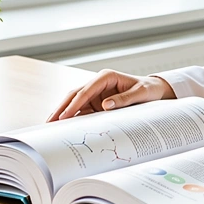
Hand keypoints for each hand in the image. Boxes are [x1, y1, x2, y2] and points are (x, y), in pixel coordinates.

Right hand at [47, 70, 175, 120]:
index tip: (65, 115)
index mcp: (106, 77)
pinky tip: (64, 127)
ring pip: (75, 103)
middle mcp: (98, 84)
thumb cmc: (148, 89)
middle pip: (75, 95)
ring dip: (64, 113)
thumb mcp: (141, 93)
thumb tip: (105, 105)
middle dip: (62, 108)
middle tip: (50, 121)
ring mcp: (96, 94)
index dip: (75, 103)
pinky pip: (82, 110)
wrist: (154, 91)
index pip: (86, 90)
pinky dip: (73, 118)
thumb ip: (124, 99)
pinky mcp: (96, 103)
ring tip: (51, 126)